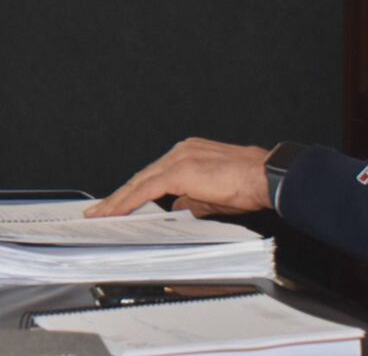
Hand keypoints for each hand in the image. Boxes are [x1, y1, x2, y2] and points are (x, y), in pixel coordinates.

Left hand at [84, 138, 269, 218]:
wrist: (267, 177)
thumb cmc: (250, 186)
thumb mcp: (215, 196)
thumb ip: (192, 201)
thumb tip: (177, 209)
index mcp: (187, 155)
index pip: (153, 176)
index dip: (135, 192)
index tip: (120, 204)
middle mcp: (179, 152)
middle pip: (142, 178)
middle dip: (120, 196)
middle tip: (100, 210)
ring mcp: (178, 159)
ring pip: (139, 183)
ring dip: (119, 200)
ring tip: (102, 214)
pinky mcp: (179, 172)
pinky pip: (147, 189)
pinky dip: (129, 201)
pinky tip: (117, 212)